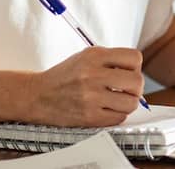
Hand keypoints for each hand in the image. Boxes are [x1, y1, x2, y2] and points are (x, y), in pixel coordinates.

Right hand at [27, 47, 144, 126]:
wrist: (37, 95)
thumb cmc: (64, 77)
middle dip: (136, 88)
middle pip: (137, 81)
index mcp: (94, 56)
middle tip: (127, 90)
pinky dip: (116, 115)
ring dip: (128, 104)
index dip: (135, 67)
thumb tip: (137, 73)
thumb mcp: (85, 57)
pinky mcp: (89, 116)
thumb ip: (110, 61)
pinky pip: (119, 118)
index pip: (134, 58)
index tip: (129, 72)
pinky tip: (106, 110)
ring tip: (117, 101)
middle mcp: (93, 74)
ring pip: (131, 103)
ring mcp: (91, 97)